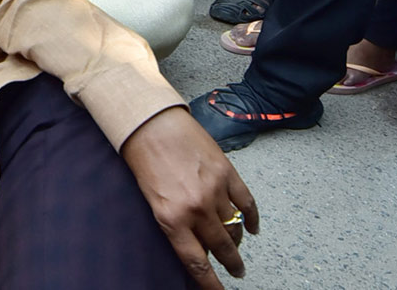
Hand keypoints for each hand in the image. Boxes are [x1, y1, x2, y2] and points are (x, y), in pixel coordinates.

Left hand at [121, 107, 257, 289]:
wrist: (151, 123)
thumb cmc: (144, 159)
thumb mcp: (152, 201)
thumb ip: (175, 225)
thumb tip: (198, 245)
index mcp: (172, 219)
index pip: (197, 263)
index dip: (211, 284)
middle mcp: (196, 209)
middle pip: (222, 249)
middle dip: (232, 264)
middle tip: (237, 271)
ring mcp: (215, 191)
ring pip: (235, 228)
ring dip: (238, 241)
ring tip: (238, 248)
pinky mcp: (228, 173)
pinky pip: (248, 204)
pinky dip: (252, 219)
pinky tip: (252, 227)